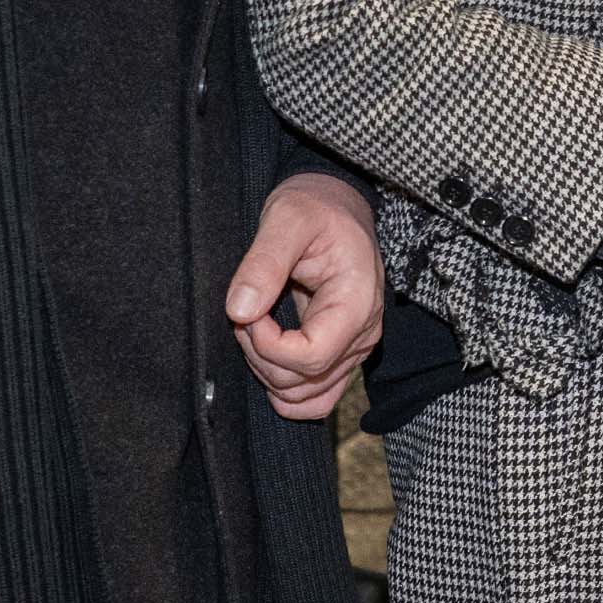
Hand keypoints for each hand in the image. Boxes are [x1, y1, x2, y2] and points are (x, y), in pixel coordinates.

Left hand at [226, 172, 383, 419]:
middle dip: (259, 355)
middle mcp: (362, 334)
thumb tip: (239, 310)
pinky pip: (318, 397)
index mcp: (357, 303)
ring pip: (306, 396)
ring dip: (268, 373)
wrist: (337, 205)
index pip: (311, 357)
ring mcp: (354, 348)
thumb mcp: (287, 218)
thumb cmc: (317, 207)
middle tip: (245, 313)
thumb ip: (264, 263)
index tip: (246, 313)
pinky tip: (267, 359)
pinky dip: (287, 390)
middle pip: (303, 381)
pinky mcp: (342, 353)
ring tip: (256, 329)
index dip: (267, 345)